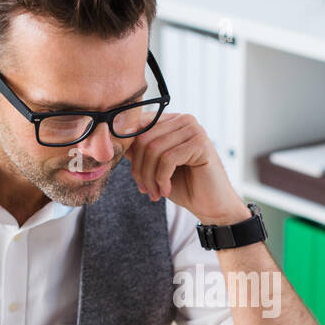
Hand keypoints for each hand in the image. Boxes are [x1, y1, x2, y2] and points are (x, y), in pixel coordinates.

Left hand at [124, 112, 250, 224]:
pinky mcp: (200, 143)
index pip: (139, 128)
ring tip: (155, 193)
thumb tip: (113, 142)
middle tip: (145, 190)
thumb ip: (138, 151)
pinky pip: (167, 158)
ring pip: (153, 150)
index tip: (136, 179)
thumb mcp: (154, 166)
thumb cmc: (183, 186)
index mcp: (171, 121)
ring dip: (150, 177)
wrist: (210, 205)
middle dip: (139, 169)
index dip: (131, 153)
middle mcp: (183, 120)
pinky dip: (162, 178)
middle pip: (143, 139)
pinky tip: (166, 190)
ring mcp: (194, 129)